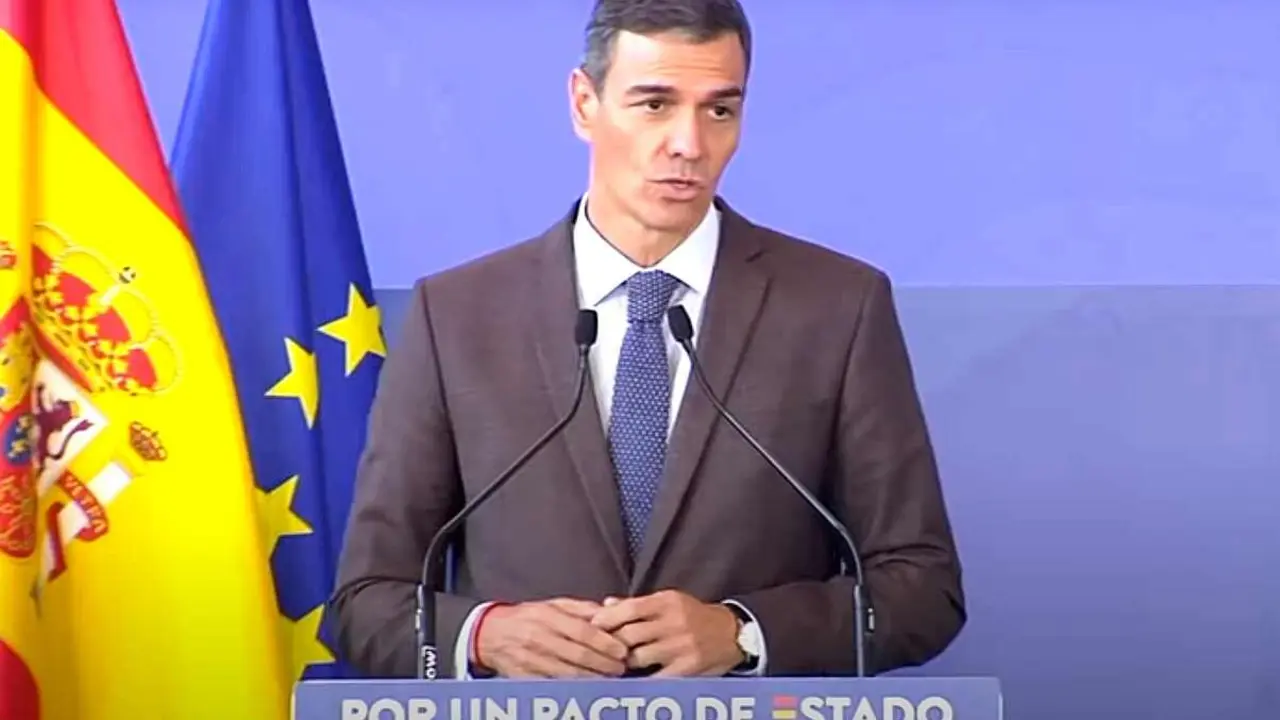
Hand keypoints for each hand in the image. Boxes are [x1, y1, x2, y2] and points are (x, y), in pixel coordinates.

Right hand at [473, 598, 629, 677]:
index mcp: (548, 616)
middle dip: (604, 664)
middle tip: (621, 668)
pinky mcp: (524, 677)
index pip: (582, 631)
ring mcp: (531, 660)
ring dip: (593, 678)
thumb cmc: (529, 617)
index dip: (605, 642)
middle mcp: (539, 638)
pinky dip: (573, 689)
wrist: (490, 634)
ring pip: (568, 674)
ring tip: (610, 679)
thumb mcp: (554, 605)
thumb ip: (583, 609)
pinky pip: (553, 685)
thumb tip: (611, 613)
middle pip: (578, 655)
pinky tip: (588, 688)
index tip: (622, 650)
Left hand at [590, 590, 742, 676]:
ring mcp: (680, 646)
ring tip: (617, 665)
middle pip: (628, 635)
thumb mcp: (669, 601)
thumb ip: (637, 605)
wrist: (731, 633)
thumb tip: (605, 605)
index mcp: (666, 602)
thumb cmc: (693, 616)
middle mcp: (673, 622)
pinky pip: (654, 678)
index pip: (628, 609)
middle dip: (610, 645)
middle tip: (600, 651)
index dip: (606, 619)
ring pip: (636, 658)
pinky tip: (633, 681)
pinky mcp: (687, 668)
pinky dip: (640, 680)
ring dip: (623, 664)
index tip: (592, 627)